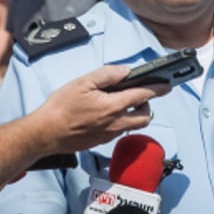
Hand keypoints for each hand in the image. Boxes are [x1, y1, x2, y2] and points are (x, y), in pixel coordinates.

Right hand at [37, 65, 168, 154]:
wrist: (46, 133)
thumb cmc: (61, 107)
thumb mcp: (82, 82)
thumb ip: (106, 75)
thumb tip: (125, 71)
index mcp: (112, 106)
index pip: (142, 96)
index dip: (156, 89)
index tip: (167, 85)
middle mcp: (115, 123)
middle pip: (144, 117)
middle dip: (147, 105)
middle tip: (140, 94)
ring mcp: (109, 135)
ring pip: (133, 126)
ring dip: (135, 114)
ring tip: (123, 102)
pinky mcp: (101, 141)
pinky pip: (120, 131)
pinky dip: (122, 121)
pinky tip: (108, 113)